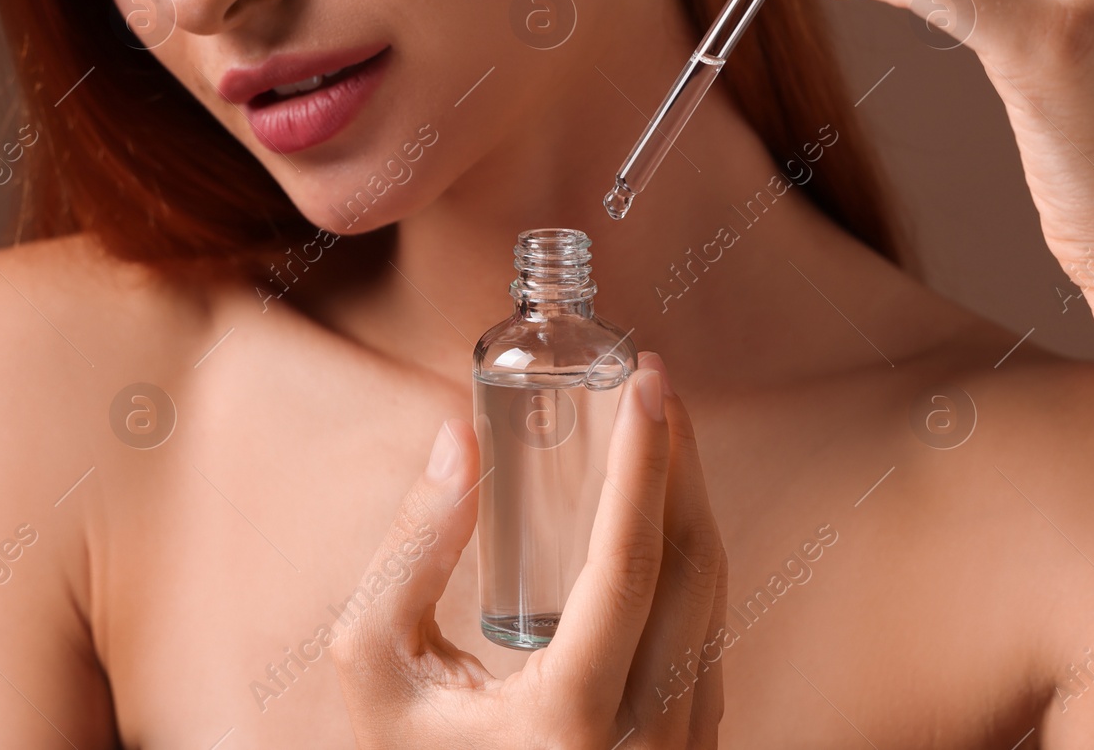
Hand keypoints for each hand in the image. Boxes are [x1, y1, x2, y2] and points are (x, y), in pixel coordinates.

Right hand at [332, 352, 727, 748]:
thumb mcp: (379, 673)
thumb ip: (409, 553)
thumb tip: (458, 437)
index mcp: (571, 721)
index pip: (628, 565)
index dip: (645, 461)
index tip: (649, 381)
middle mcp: (649, 737)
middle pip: (692, 566)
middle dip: (679, 461)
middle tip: (655, 385)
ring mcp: (684, 745)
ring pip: (714, 596)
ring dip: (692, 502)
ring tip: (660, 431)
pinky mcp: (695, 742)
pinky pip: (709, 628)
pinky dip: (692, 556)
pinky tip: (664, 511)